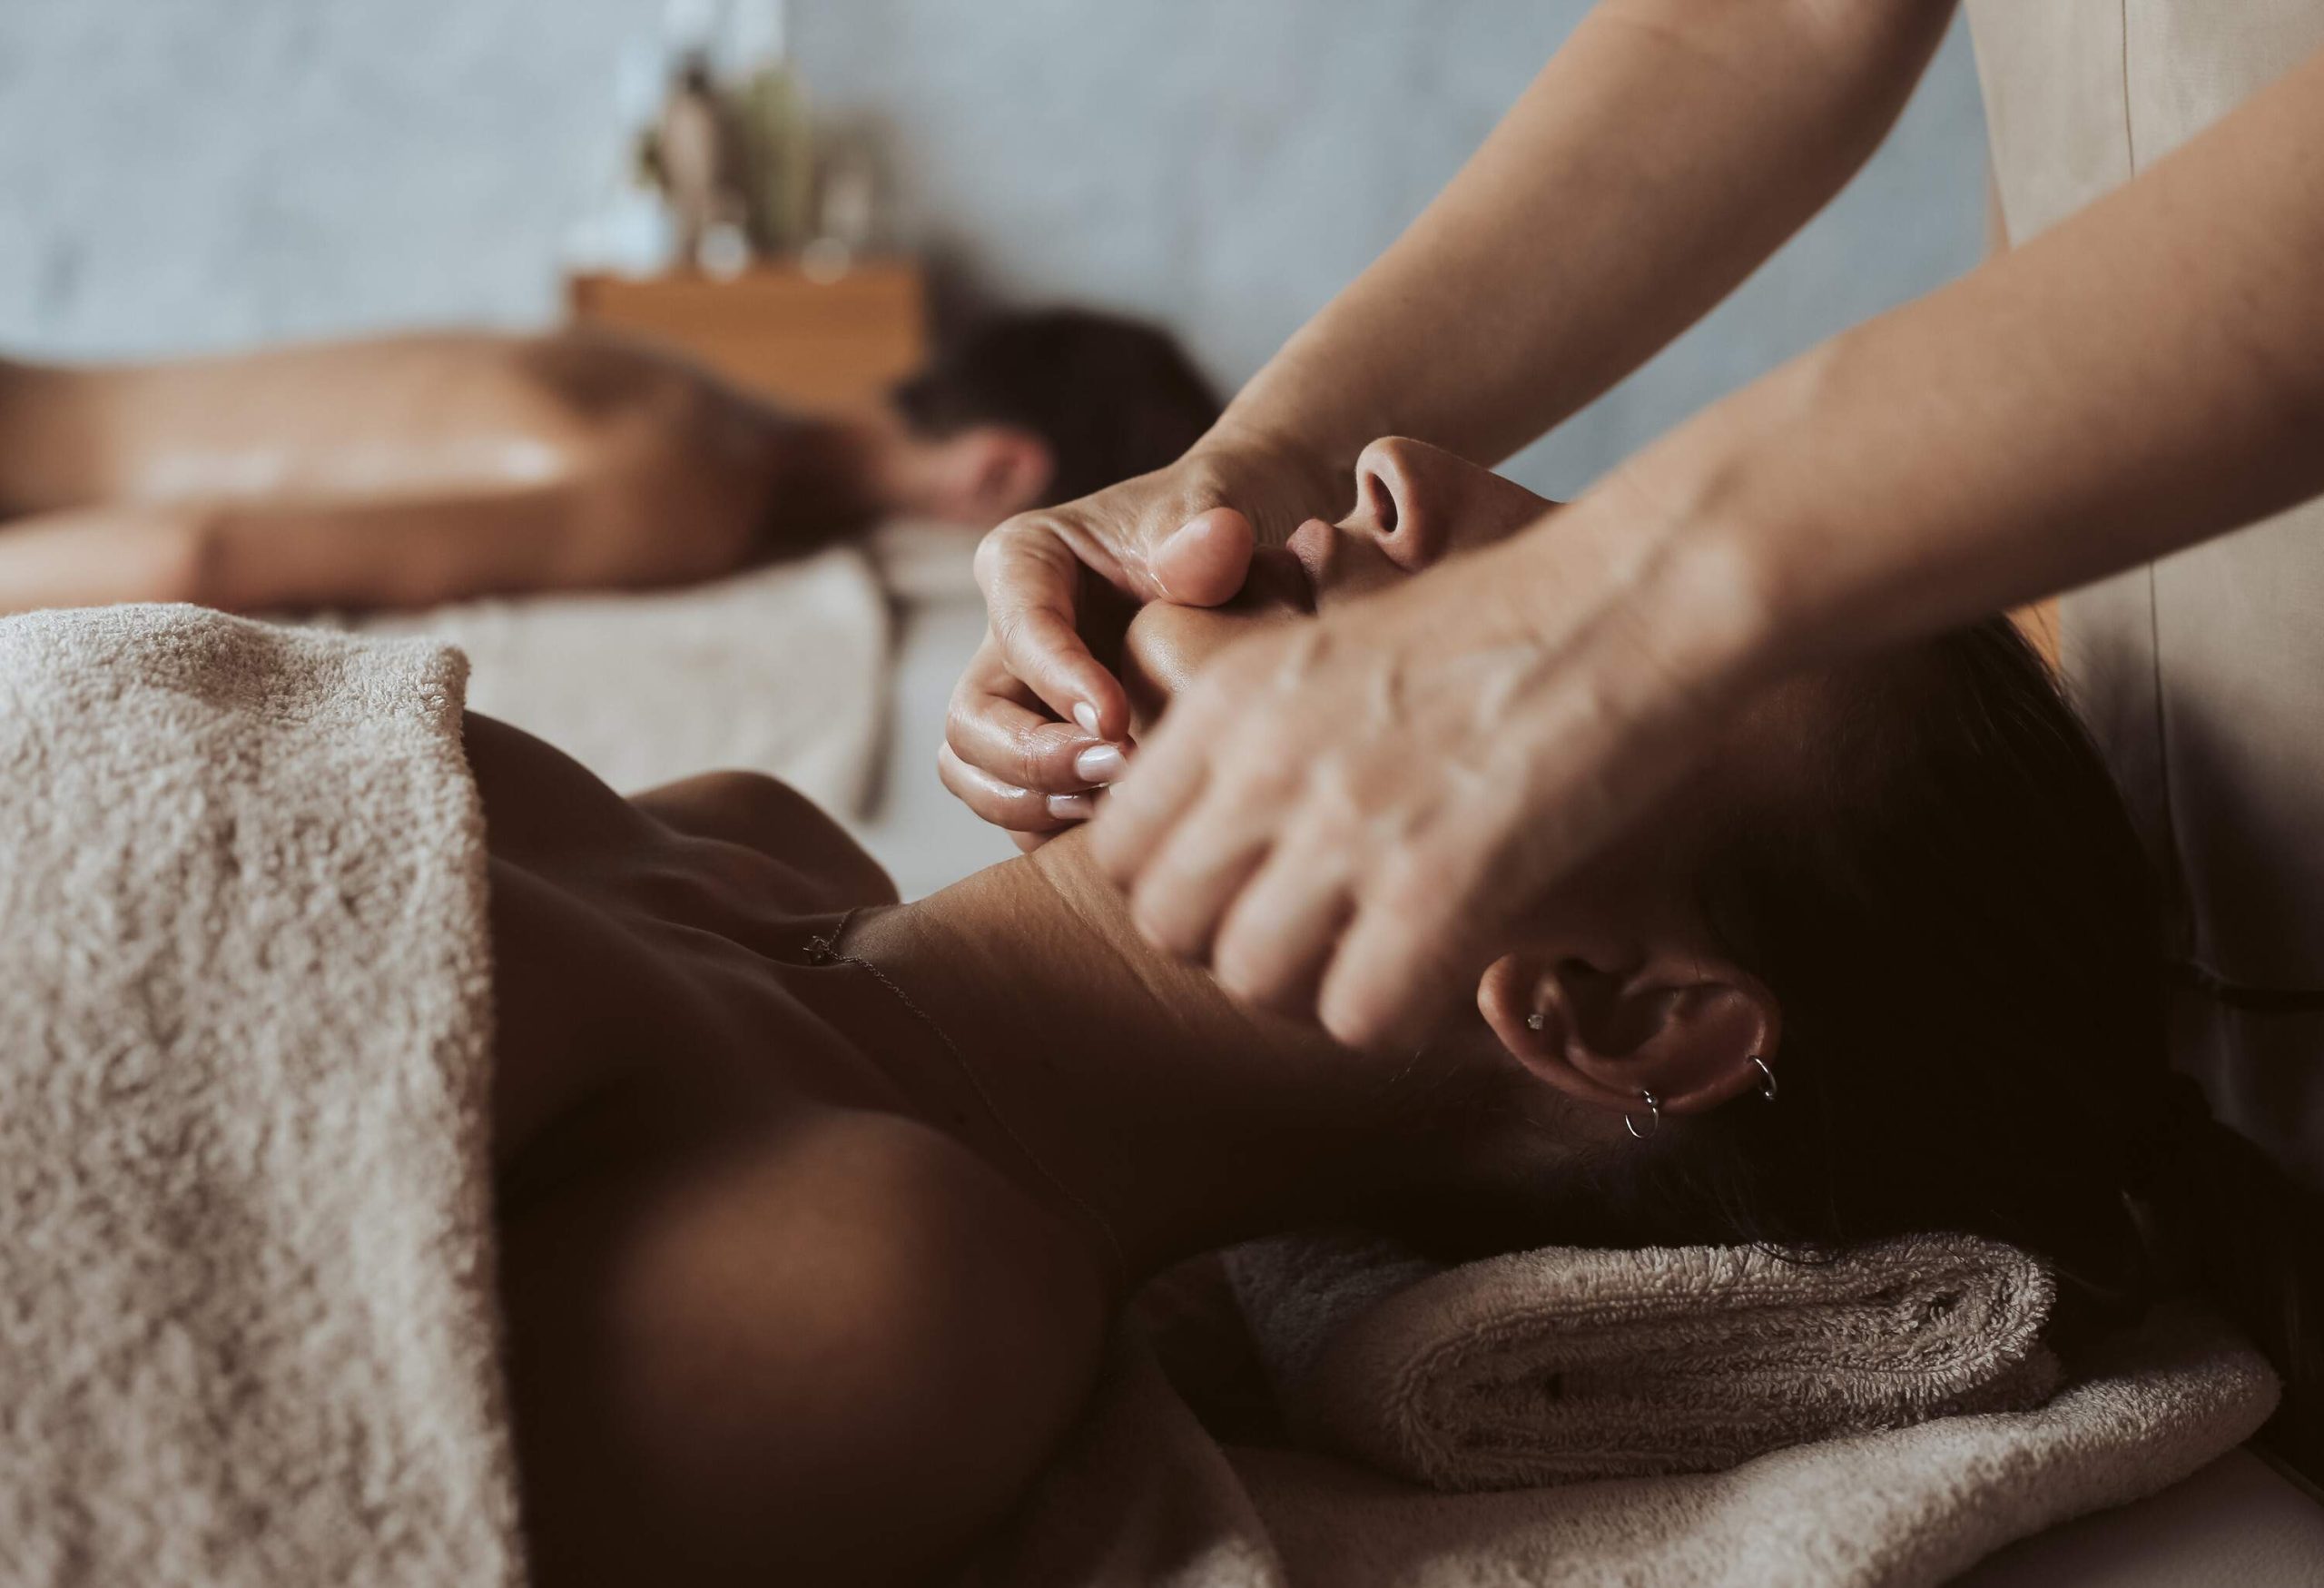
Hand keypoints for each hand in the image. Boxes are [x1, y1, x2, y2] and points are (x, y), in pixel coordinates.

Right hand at [941, 439, 1343, 838]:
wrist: (1235, 562)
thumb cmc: (1212, 524)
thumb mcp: (1211, 507)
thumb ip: (1207, 532)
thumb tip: (1215, 544)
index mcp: (1024, 562)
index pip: (1020, 628)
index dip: (1059, 681)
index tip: (1117, 721)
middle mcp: (1005, 638)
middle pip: (971, 718)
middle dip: (1032, 758)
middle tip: (1116, 769)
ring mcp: (1017, 702)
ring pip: (973, 771)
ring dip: (1032, 803)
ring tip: (1115, 806)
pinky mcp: (1040, 751)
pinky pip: (1014, 807)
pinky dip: (1052, 830)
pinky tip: (1119, 829)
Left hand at [1087, 505, 1766, 1050]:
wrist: (1635, 598)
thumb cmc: (1507, 619)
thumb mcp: (1341, 641)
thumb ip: (1263, 727)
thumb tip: (1232, 821)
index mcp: (1232, 695)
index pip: (1119, 845)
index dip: (1178, 889)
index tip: (1245, 891)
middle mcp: (1265, 759)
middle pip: (1168, 925)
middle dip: (1231, 949)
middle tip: (1311, 940)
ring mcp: (1345, 822)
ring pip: (1249, 979)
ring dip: (1310, 991)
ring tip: (1374, 960)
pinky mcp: (1436, 884)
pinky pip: (1357, 1016)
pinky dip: (1394, 1016)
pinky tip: (1440, 978)